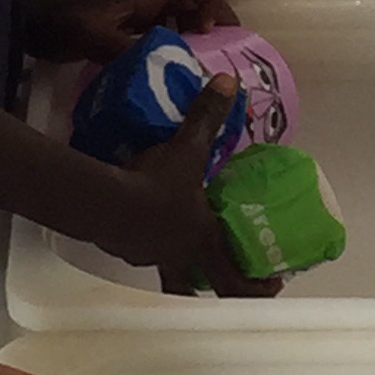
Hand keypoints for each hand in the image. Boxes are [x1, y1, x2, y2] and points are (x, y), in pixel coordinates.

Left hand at [27, 0, 233, 62]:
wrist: (27, 18)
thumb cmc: (60, 21)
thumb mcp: (95, 38)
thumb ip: (131, 50)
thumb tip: (170, 67)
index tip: (214, 31)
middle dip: (212, 17)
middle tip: (222, 51)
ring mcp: (137, 6)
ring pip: (180, 10)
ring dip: (196, 31)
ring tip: (204, 61)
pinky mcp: (127, 21)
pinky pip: (163, 25)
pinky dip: (176, 40)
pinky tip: (176, 65)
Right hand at [117, 79, 281, 297]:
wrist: (102, 201)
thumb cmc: (155, 185)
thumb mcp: (187, 149)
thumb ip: (207, 117)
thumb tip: (228, 82)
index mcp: (203, 241)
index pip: (235, 282)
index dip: (257, 289)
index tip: (272, 283)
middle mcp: (178, 257)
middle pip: (199, 291)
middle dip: (217, 288)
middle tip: (228, 277)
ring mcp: (146, 256)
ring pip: (167, 270)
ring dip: (176, 262)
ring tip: (178, 240)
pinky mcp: (120, 247)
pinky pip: (138, 249)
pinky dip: (143, 240)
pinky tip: (139, 219)